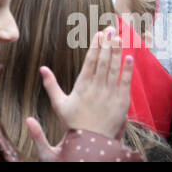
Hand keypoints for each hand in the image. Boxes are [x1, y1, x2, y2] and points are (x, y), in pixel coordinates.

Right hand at [26, 28, 132, 157]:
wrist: (91, 142)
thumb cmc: (74, 122)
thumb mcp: (59, 104)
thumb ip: (51, 85)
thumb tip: (42, 68)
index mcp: (81, 87)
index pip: (89, 62)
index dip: (95, 47)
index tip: (98, 34)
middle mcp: (96, 88)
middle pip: (102, 62)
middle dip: (106, 44)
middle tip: (110, 29)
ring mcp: (109, 95)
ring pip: (113, 69)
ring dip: (116, 52)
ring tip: (118, 38)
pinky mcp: (121, 102)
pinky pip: (125, 83)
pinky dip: (127, 70)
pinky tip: (129, 57)